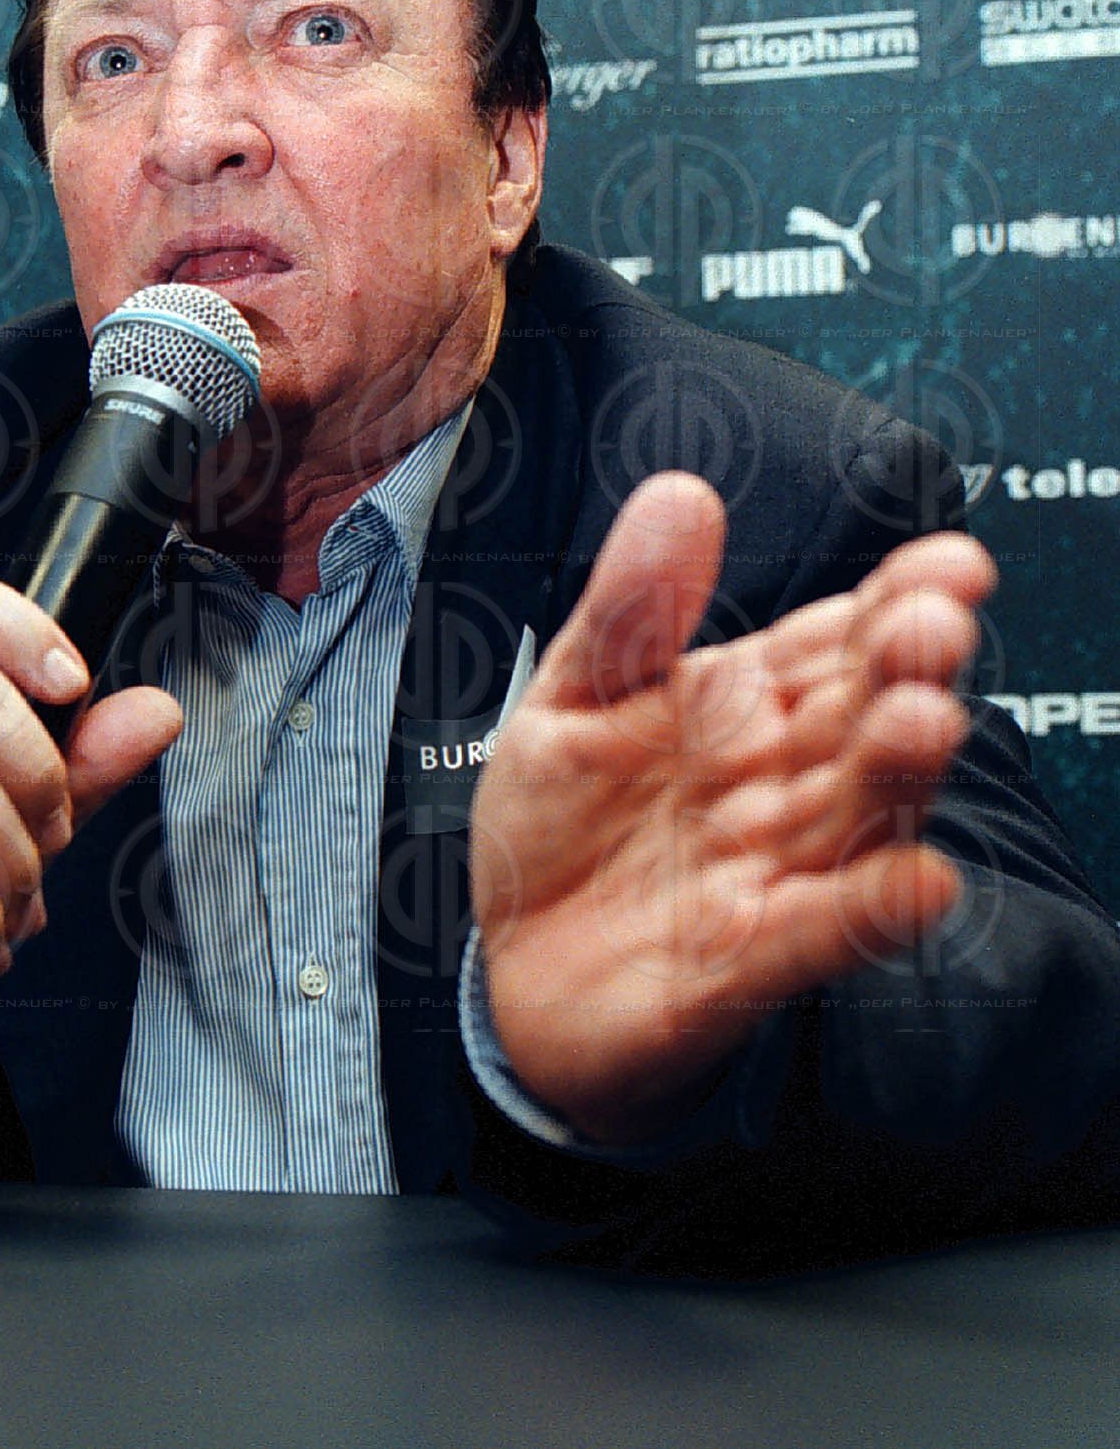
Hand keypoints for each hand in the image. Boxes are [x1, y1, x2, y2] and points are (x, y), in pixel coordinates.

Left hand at [469, 474, 994, 1145]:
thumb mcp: (570, 695)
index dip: (896, 601)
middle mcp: (778, 784)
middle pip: (858, 721)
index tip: (949, 562)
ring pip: (853, 818)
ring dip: (895, 775)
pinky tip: (918, 881)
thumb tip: (682, 492)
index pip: (837, 643)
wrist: (505, 962)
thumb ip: (631, 607)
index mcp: (743, 706)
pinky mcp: (745, 961)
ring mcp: (771, 872)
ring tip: (927, 721)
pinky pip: (816, 932)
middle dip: (902, 673)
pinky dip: (866, 910)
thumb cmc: (558, 821)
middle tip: (935, 628)